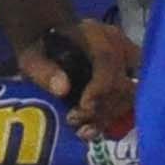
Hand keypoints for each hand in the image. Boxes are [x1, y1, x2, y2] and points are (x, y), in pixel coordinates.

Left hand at [15, 18, 139, 140]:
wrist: (50, 46)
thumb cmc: (42, 52)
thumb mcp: (33, 58)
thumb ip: (44, 71)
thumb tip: (62, 88)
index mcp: (95, 34)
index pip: (108, 59)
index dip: (100, 87)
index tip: (83, 107)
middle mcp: (117, 45)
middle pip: (125, 82)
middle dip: (103, 107)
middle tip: (75, 119)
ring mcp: (126, 62)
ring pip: (131, 95)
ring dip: (108, 116)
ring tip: (81, 128)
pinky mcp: (128, 78)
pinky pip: (130, 102)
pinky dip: (113, 119)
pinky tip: (94, 130)